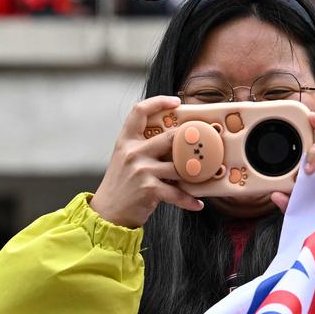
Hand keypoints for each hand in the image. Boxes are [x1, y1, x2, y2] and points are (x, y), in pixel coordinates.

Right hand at [90, 96, 202, 228]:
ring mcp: (141, 169)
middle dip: (191, 141)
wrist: (107, 212)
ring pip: (180, 165)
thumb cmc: (122, 184)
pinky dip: (189, 200)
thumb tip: (176, 138)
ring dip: (195, 172)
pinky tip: (198, 203)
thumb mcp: (126, 159)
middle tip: (207, 142)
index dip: (159, 102)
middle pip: (170, 137)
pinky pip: (177, 192)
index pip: (139, 111)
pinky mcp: (149, 188)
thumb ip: (145, 146)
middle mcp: (133, 152)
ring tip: (205, 175)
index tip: (176, 101)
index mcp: (127, 141)